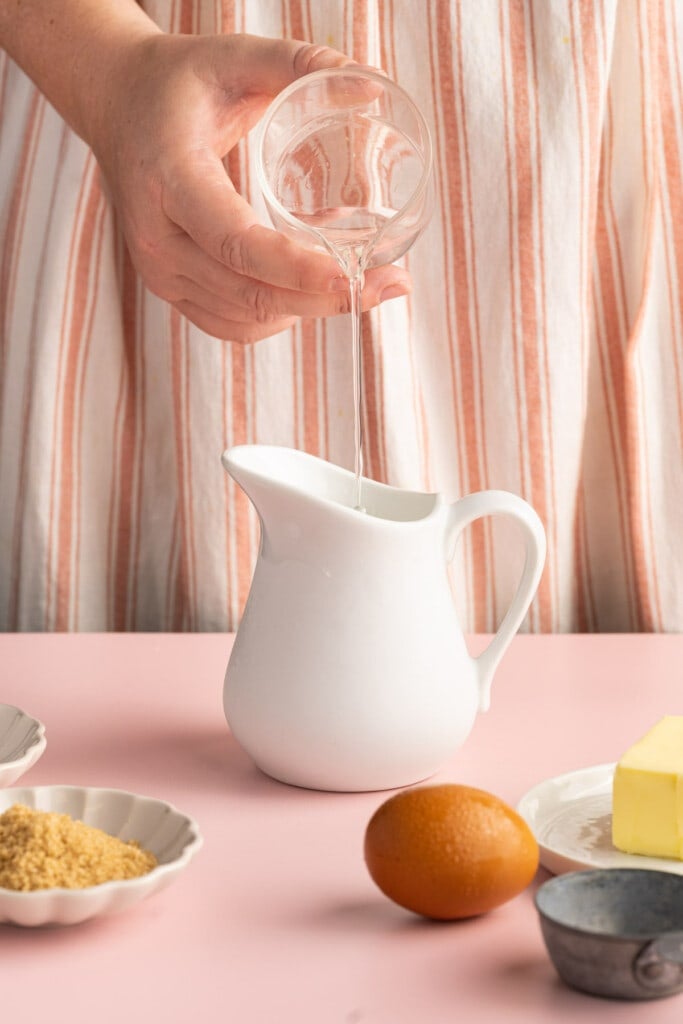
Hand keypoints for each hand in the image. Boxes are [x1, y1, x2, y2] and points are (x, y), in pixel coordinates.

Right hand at [90, 33, 410, 341]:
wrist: (116, 106)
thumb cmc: (175, 83)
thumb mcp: (232, 58)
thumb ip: (298, 64)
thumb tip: (370, 87)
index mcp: (167, 178)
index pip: (234, 242)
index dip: (295, 268)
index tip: (353, 276)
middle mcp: (156, 237)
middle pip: (249, 293)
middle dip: (325, 299)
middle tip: (390, 285)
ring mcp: (159, 271)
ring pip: (247, 317)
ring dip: (309, 308)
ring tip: (359, 276)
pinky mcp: (170, 288)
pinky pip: (232, 325)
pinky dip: (280, 314)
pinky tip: (310, 287)